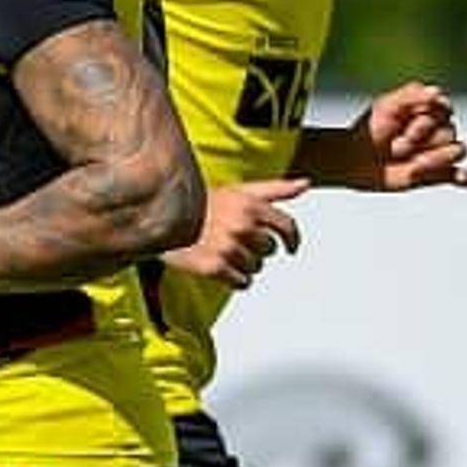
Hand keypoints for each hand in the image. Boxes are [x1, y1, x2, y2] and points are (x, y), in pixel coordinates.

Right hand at [161, 176, 304, 288]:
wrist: (160, 218)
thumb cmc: (201, 203)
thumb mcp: (238, 191)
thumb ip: (275, 189)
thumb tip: (306, 184)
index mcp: (251, 206)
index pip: (287, 226)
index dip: (292, 239)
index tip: (291, 248)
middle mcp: (242, 226)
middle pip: (269, 250)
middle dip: (256, 248)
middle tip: (235, 242)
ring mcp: (228, 247)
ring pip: (256, 267)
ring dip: (243, 264)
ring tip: (223, 253)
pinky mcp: (214, 267)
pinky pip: (242, 282)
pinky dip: (235, 279)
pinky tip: (220, 268)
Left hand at [357, 80, 466, 190]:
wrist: (354, 158)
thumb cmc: (370, 128)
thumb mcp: (385, 106)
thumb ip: (409, 94)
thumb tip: (437, 91)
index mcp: (431, 110)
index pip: (444, 110)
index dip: (421, 120)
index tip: (398, 124)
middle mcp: (440, 129)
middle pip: (448, 132)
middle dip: (418, 140)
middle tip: (394, 147)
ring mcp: (440, 152)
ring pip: (458, 151)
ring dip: (434, 159)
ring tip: (412, 166)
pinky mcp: (439, 174)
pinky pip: (464, 176)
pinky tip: (463, 178)